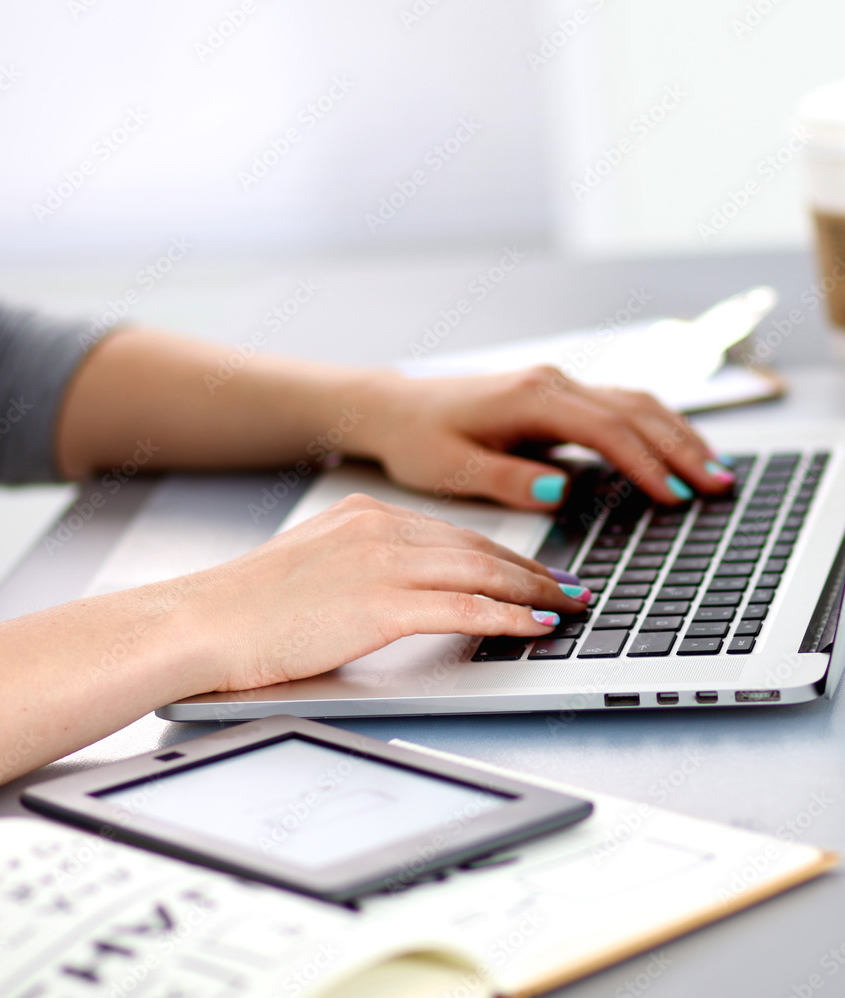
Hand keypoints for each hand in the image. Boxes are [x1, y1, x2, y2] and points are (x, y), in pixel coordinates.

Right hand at [178, 493, 589, 691]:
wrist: (202, 620)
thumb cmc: (245, 605)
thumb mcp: (311, 565)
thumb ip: (360, 566)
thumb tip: (398, 591)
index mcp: (362, 515)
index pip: (451, 533)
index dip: (500, 553)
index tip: (530, 568)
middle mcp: (378, 528)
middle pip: (476, 547)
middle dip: (531, 568)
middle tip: (570, 584)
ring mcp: (381, 563)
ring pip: (481, 571)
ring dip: (534, 590)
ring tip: (570, 604)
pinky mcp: (379, 605)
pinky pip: (463, 607)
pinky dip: (507, 615)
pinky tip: (536, 623)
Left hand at [347, 366, 733, 509]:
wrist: (395, 409)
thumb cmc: (419, 439)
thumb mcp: (453, 469)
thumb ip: (509, 479)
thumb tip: (561, 488)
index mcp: (531, 399)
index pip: (607, 430)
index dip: (647, 464)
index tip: (675, 496)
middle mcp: (551, 383)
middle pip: (634, 410)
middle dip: (680, 447)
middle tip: (719, 485)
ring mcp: (556, 386)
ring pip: (633, 403)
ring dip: (675, 433)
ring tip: (712, 469)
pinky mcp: (554, 397)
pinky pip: (617, 406)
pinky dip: (652, 426)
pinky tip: (670, 449)